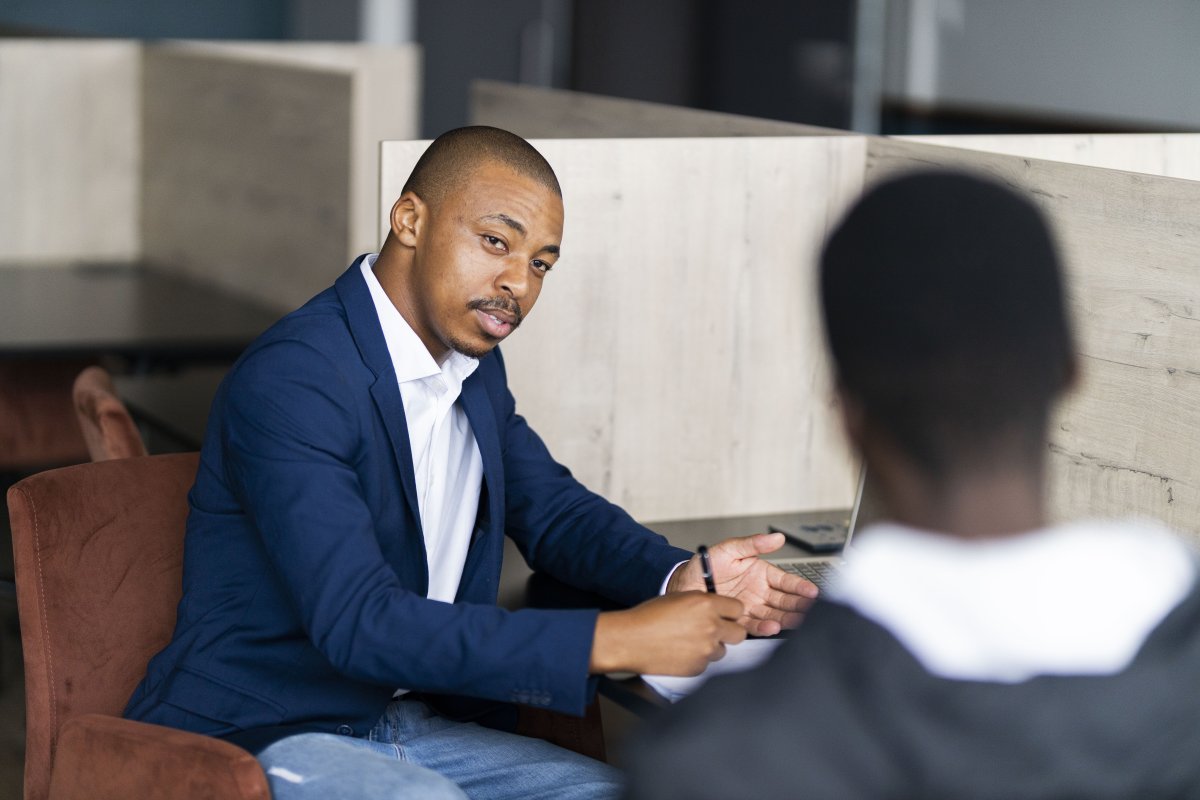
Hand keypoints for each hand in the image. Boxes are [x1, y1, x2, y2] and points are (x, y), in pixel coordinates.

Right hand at [590, 592, 745, 675]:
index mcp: (706, 604)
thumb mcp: (679, 598)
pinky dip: (698, 659)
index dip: (731, 613)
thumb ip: (703, 603)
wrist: (630, 640)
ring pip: (723, 650)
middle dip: (729, 632)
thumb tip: (718, 610)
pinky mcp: (698, 667)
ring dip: (712, 647)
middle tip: (714, 631)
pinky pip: (707, 663)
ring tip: (689, 642)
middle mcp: (711, 626)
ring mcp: (706, 649)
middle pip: (739, 633)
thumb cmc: (649, 617)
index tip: (726, 616)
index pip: (738, 609)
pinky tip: (681, 652)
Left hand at [667, 532, 817, 635]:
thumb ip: (752, 543)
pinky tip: (773, 626)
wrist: (683, 584)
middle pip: (785, 600)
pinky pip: (756, 626)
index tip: (812, 590)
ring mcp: (751, 608)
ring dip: (787, 618)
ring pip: (775, 615)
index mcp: (760, 573)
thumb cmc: (705, 564)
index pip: (785, 580)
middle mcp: (760, 592)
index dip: (799, 586)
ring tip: (798, 620)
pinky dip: (765, 627)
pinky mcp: (740, 621)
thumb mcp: (729, 549)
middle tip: (812, 609)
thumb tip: (776, 537)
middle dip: (799, 605)